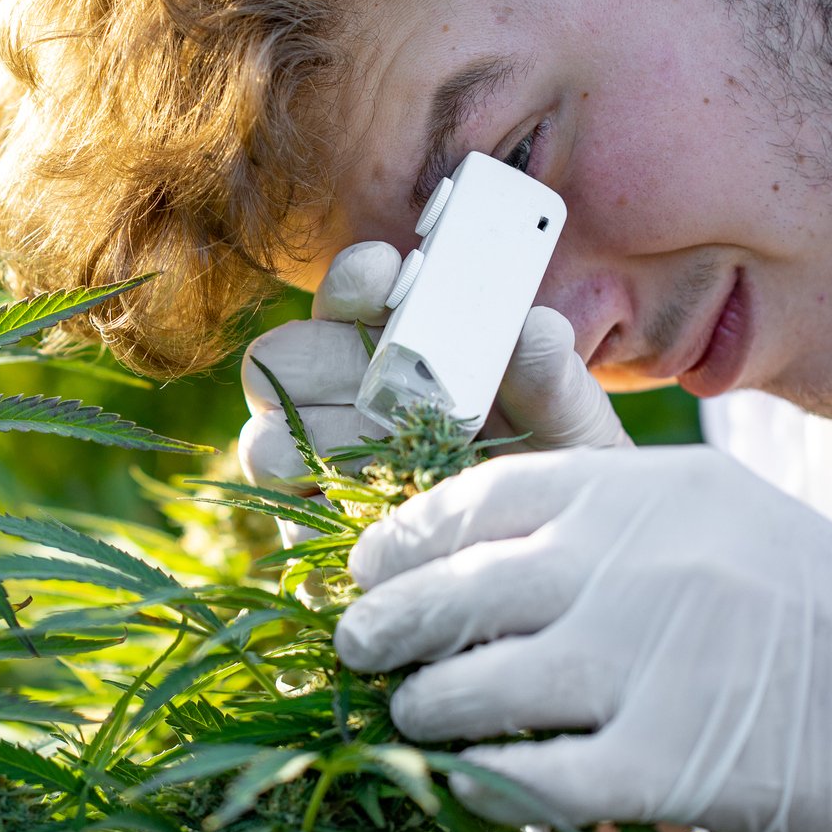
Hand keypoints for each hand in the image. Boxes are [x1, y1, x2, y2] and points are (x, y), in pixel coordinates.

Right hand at [239, 245, 627, 496]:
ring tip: (379, 460)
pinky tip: (380, 525)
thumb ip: (549, 375)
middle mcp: (338, 394)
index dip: (356, 281)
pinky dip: (326, 524)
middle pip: (280, 362)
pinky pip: (290, 523)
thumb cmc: (551, 467)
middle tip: (378, 392)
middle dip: (318, 368)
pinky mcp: (313, 532)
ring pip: (264, 444)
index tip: (388, 276)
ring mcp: (315, 465)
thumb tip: (536, 327)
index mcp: (391, 342)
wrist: (547, 554)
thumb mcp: (567, 421)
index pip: (350, 293)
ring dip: (313, 450)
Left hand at [334, 446, 831, 831]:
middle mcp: (629, 567)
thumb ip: (592, 491)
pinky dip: (481, 783)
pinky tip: (467, 781)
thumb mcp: (705, 504)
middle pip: (455, 595)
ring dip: (423, 710)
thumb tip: (466, 494)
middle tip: (353, 646)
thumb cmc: (812, 597)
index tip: (365, 567)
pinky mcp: (664, 769)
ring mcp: (644, 667)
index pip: (478, 500)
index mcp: (637, 492)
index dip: (403, 539)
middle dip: (383, 626)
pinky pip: (526, 780)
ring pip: (472, 690)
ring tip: (412, 715)